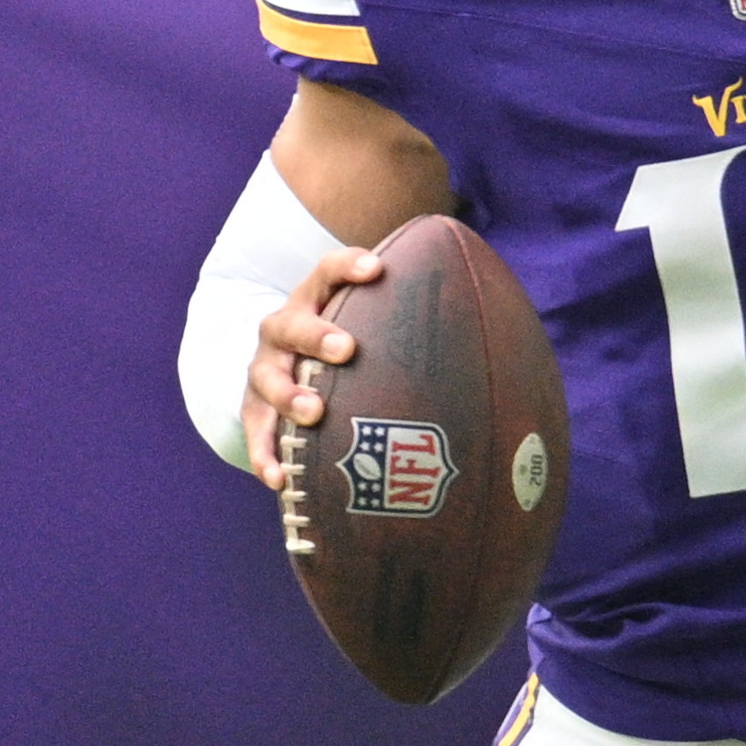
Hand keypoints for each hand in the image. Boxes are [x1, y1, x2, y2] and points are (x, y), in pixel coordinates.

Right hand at [243, 247, 388, 486]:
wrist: (289, 367)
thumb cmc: (345, 348)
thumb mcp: (369, 326)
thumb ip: (410, 324)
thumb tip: (491, 338)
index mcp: (313, 301)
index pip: (327, 272)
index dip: (348, 267)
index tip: (377, 269)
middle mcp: (283, 330)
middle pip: (292, 325)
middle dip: (317, 335)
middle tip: (346, 348)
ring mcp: (264, 369)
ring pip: (267, 378)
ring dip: (288, 394)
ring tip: (313, 413)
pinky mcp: (254, 409)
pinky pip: (255, 433)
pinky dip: (264, 454)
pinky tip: (279, 478)